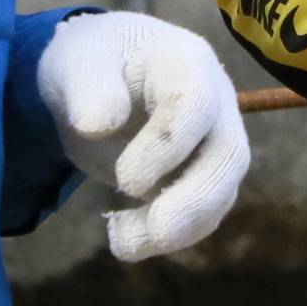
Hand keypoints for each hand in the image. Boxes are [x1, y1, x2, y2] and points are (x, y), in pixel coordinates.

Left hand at [39, 12, 252, 261]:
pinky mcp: (202, 176)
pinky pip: (203, 212)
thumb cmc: (93, 60)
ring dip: (182, 228)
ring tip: (123, 244)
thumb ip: (89, 86)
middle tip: (154, 233)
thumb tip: (98, 126)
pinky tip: (127, 238)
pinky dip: (172, 235)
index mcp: (187, 63)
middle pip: (228, 155)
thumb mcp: (78, 61)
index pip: (196, 104)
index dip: (167, 146)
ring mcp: (214, 142)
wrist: (100, 76)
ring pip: (222, 190)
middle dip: (195, 200)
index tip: (125, 180)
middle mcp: (215, 103)